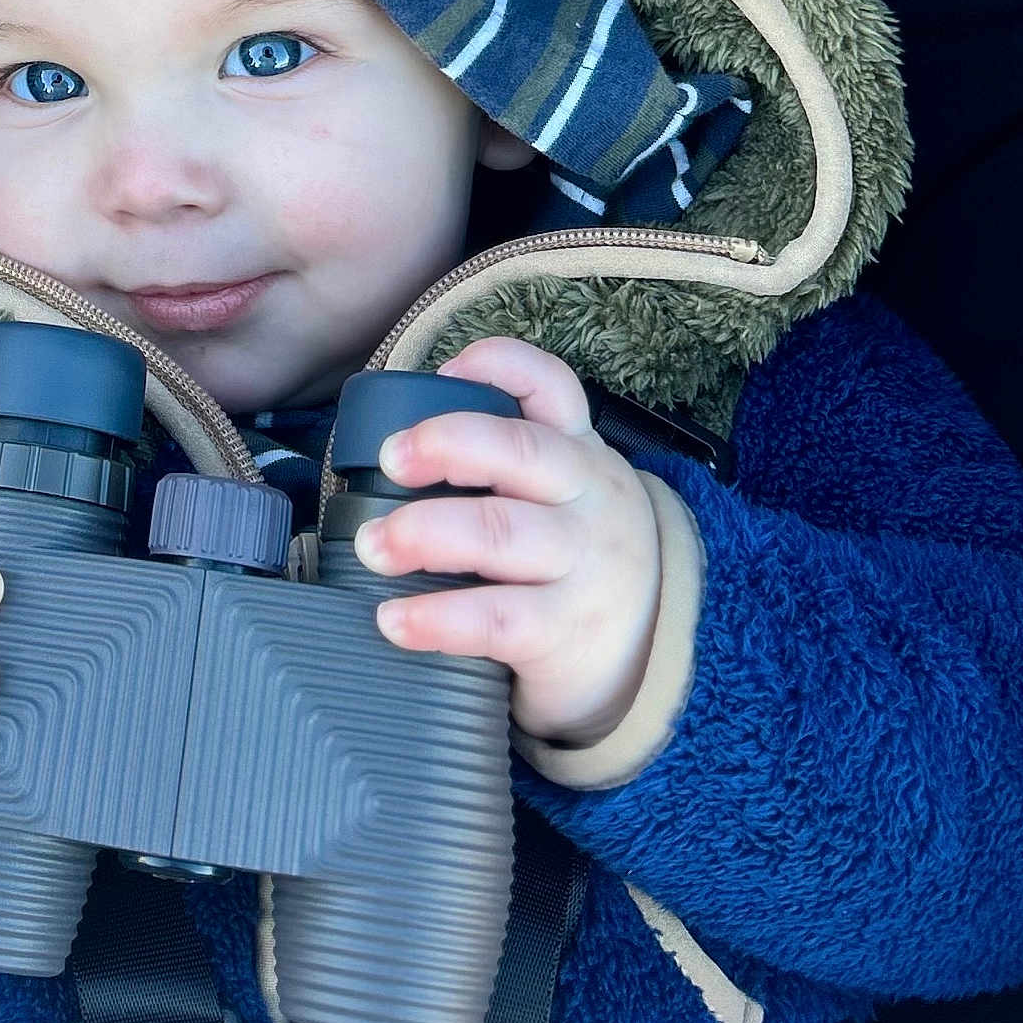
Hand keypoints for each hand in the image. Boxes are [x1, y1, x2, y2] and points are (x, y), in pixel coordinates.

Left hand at [354, 337, 660, 745]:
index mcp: (579, 453)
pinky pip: (496, 618)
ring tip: (372, 546)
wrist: (650, 656)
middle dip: (444, 444)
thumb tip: (397, 452)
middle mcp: (588, 498)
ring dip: (422, 532)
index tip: (444, 371)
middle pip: (519, 451)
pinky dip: (437, 618)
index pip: (553, 387)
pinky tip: (394, 621)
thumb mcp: (568, 497)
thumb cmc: (579, 563)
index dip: (500, 365)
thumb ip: (507, 464)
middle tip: (389, 459)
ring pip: (500, 532)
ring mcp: (582, 564)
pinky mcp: (567, 629)